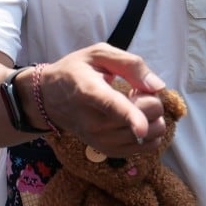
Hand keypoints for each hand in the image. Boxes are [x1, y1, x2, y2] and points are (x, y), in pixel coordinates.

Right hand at [32, 44, 166, 157]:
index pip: (112, 106)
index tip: (142, 128)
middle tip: (134, 90)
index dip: (131, 116)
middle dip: (151, 100)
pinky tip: (133, 118)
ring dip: (151, 117)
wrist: (49, 98)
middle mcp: (95, 122)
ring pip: (152, 134)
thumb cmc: (75, 71)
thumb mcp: (97, 54)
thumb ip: (129, 64)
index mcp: (90, 92)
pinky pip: (147, 147)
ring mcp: (101, 141)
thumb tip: (156, 86)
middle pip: (146, 118)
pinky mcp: (109, 151)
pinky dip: (149, 131)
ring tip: (132, 104)